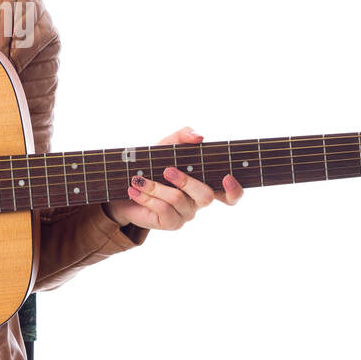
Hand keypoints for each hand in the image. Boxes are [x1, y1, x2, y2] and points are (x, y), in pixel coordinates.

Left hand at [105, 126, 242, 230]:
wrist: (125, 185)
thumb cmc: (153, 165)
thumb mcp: (167, 145)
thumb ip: (183, 136)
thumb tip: (200, 137)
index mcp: (204, 182)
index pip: (230, 194)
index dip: (234, 190)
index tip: (227, 177)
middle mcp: (198, 200)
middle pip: (206, 196)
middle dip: (186, 181)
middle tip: (166, 170)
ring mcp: (186, 214)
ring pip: (178, 200)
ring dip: (156, 187)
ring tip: (138, 179)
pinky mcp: (170, 223)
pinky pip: (164, 210)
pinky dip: (147, 197)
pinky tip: (135, 190)